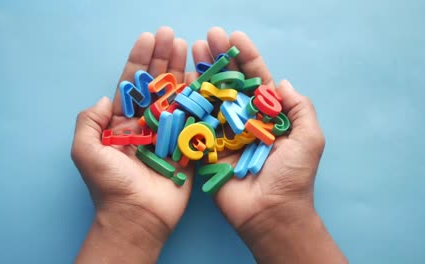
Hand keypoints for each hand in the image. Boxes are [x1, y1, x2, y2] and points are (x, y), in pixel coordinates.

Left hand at [71, 27, 191, 262]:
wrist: (137, 216)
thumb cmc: (110, 185)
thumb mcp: (85, 151)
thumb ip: (89, 121)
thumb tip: (105, 98)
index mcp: (122, 123)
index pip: (132, 84)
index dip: (139, 60)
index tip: (148, 38)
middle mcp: (146, 123)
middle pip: (156, 85)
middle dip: (163, 59)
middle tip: (172, 35)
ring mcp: (168, 133)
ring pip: (176, 95)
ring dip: (182, 71)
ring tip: (188, 47)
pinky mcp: (186, 145)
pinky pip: (194, 118)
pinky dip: (199, 97)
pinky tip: (203, 76)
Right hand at [190, 27, 346, 262]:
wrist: (270, 213)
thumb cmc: (293, 177)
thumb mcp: (309, 138)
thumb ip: (300, 108)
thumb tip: (282, 83)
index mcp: (268, 115)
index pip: (256, 80)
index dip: (246, 58)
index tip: (235, 37)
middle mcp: (244, 120)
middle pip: (231, 83)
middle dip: (220, 59)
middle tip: (208, 37)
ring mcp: (224, 133)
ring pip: (212, 97)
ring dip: (202, 73)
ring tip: (192, 50)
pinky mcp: (207, 148)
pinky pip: (197, 123)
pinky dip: (189, 103)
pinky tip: (181, 81)